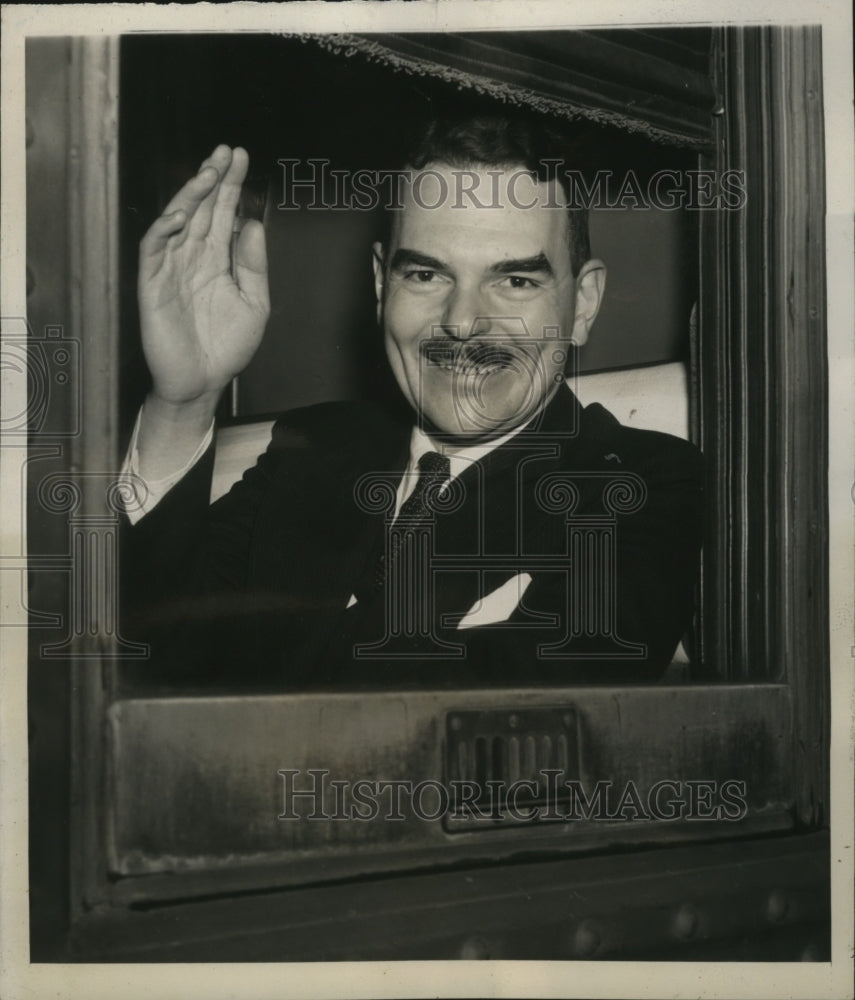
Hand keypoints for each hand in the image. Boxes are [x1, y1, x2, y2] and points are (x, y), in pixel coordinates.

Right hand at [138, 145, 269, 405]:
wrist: (204, 382)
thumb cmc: (226, 346)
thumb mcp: (255, 304)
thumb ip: (254, 266)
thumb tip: (254, 225)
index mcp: (216, 259)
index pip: (221, 213)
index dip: (229, 185)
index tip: (240, 158)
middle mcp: (192, 258)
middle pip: (199, 209)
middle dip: (211, 179)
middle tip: (224, 152)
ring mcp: (171, 270)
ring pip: (175, 222)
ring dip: (189, 196)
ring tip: (207, 174)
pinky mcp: (152, 286)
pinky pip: (153, 251)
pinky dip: (163, 230)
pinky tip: (179, 214)